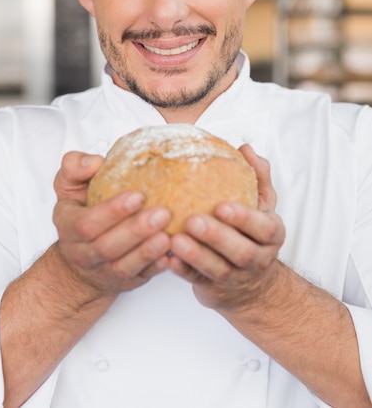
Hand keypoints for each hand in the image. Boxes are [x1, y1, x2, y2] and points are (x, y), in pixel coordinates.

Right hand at [53, 151, 171, 299]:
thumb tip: (94, 162)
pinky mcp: (126, 281)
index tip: (138, 195)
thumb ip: (75, 167)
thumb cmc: (80, 213)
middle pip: (108, 247)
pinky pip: (141, 277)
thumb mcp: (70, 187)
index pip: (87, 223)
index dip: (112, 211)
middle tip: (163, 213)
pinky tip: (171, 256)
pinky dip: (156, 268)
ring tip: (168, 235)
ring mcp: (104, 271)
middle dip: (136, 230)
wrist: (80, 261)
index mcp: (69, 226)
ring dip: (148, 251)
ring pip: (124, 266)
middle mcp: (84, 253)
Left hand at [168, 145, 284, 312]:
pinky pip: (196, 281)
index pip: (263, 228)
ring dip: (195, 255)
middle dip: (216, 236)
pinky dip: (181, 271)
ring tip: (175, 240)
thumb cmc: (252, 234)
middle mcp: (256, 258)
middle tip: (193, 220)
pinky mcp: (212, 288)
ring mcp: (234, 277)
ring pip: (217, 269)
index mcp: (270, 235)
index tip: (222, 206)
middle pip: (240, 251)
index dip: (244, 218)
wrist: (250, 285)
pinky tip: (166, 259)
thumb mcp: (262, 205)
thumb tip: (246, 149)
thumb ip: (258, 176)